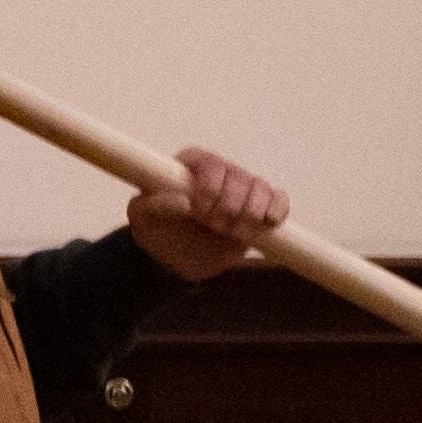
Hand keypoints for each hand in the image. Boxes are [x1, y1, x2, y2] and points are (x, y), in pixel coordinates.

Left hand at [127, 145, 286, 281]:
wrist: (176, 258)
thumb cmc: (156, 229)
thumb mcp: (142, 218)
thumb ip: (156, 206)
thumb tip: (184, 201)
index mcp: (190, 165)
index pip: (211, 164)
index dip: (210, 188)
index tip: (200, 212)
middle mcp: (220, 171)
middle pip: (239, 178)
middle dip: (229, 207)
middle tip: (215, 226)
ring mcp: (242, 187)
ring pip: (260, 188)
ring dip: (250, 214)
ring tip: (233, 233)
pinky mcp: (260, 206)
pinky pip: (279, 199)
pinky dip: (276, 211)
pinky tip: (265, 224)